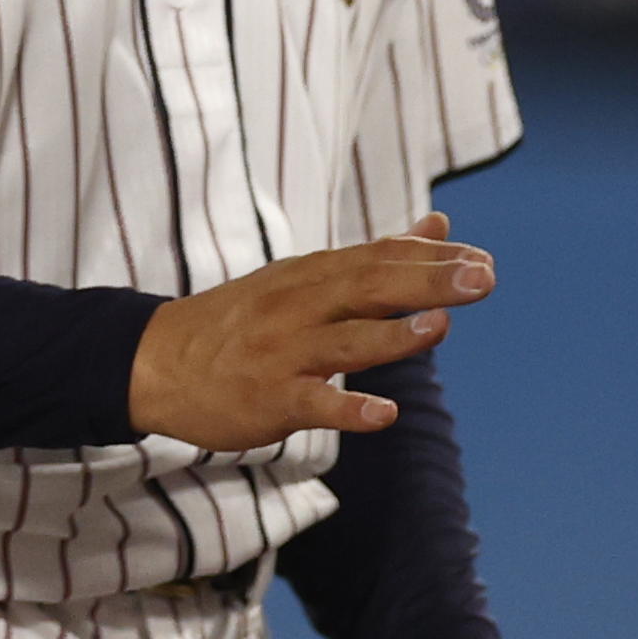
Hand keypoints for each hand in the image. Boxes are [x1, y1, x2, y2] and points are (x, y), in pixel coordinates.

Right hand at [128, 216, 488, 451]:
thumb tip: (439, 224)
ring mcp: (283, 352)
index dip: (430, 258)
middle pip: (369, 287)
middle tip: (483, 279)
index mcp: (311, 275)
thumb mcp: (305, 278)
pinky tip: (384, 414)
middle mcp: (299, 306)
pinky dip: (349, 408)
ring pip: (344, 340)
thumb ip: (377, 256)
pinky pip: (314, 403)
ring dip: (394, 335)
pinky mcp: (268, 398)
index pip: (379, 257)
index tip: (481, 260)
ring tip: (440, 327)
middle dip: (426, 282)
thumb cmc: (242, 320)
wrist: (154, 362)